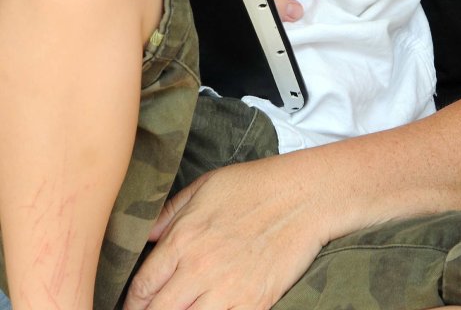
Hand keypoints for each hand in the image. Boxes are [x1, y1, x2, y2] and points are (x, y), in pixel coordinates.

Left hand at [123, 156, 328, 309]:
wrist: (304, 196)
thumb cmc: (255, 186)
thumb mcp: (206, 187)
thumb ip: (170, 213)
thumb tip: (143, 234)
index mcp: (183, 237)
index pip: (142, 285)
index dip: (132, 302)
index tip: (133, 306)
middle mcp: (199, 267)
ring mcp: (227, 289)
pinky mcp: (253, 304)